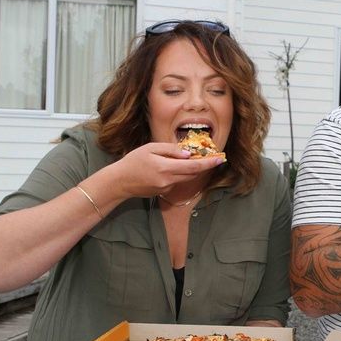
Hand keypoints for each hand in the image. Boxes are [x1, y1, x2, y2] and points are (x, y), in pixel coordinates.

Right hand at [108, 142, 223, 198]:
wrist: (120, 182)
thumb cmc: (133, 162)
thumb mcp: (150, 148)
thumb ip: (171, 150)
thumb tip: (189, 153)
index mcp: (165, 168)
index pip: (194, 166)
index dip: (209, 163)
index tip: (221, 158)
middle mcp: (168, 180)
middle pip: (193, 173)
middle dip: (203, 165)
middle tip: (211, 156)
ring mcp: (167, 188)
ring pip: (186, 177)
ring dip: (191, 168)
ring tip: (189, 158)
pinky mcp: (164, 192)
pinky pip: (177, 181)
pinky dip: (178, 173)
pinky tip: (168, 167)